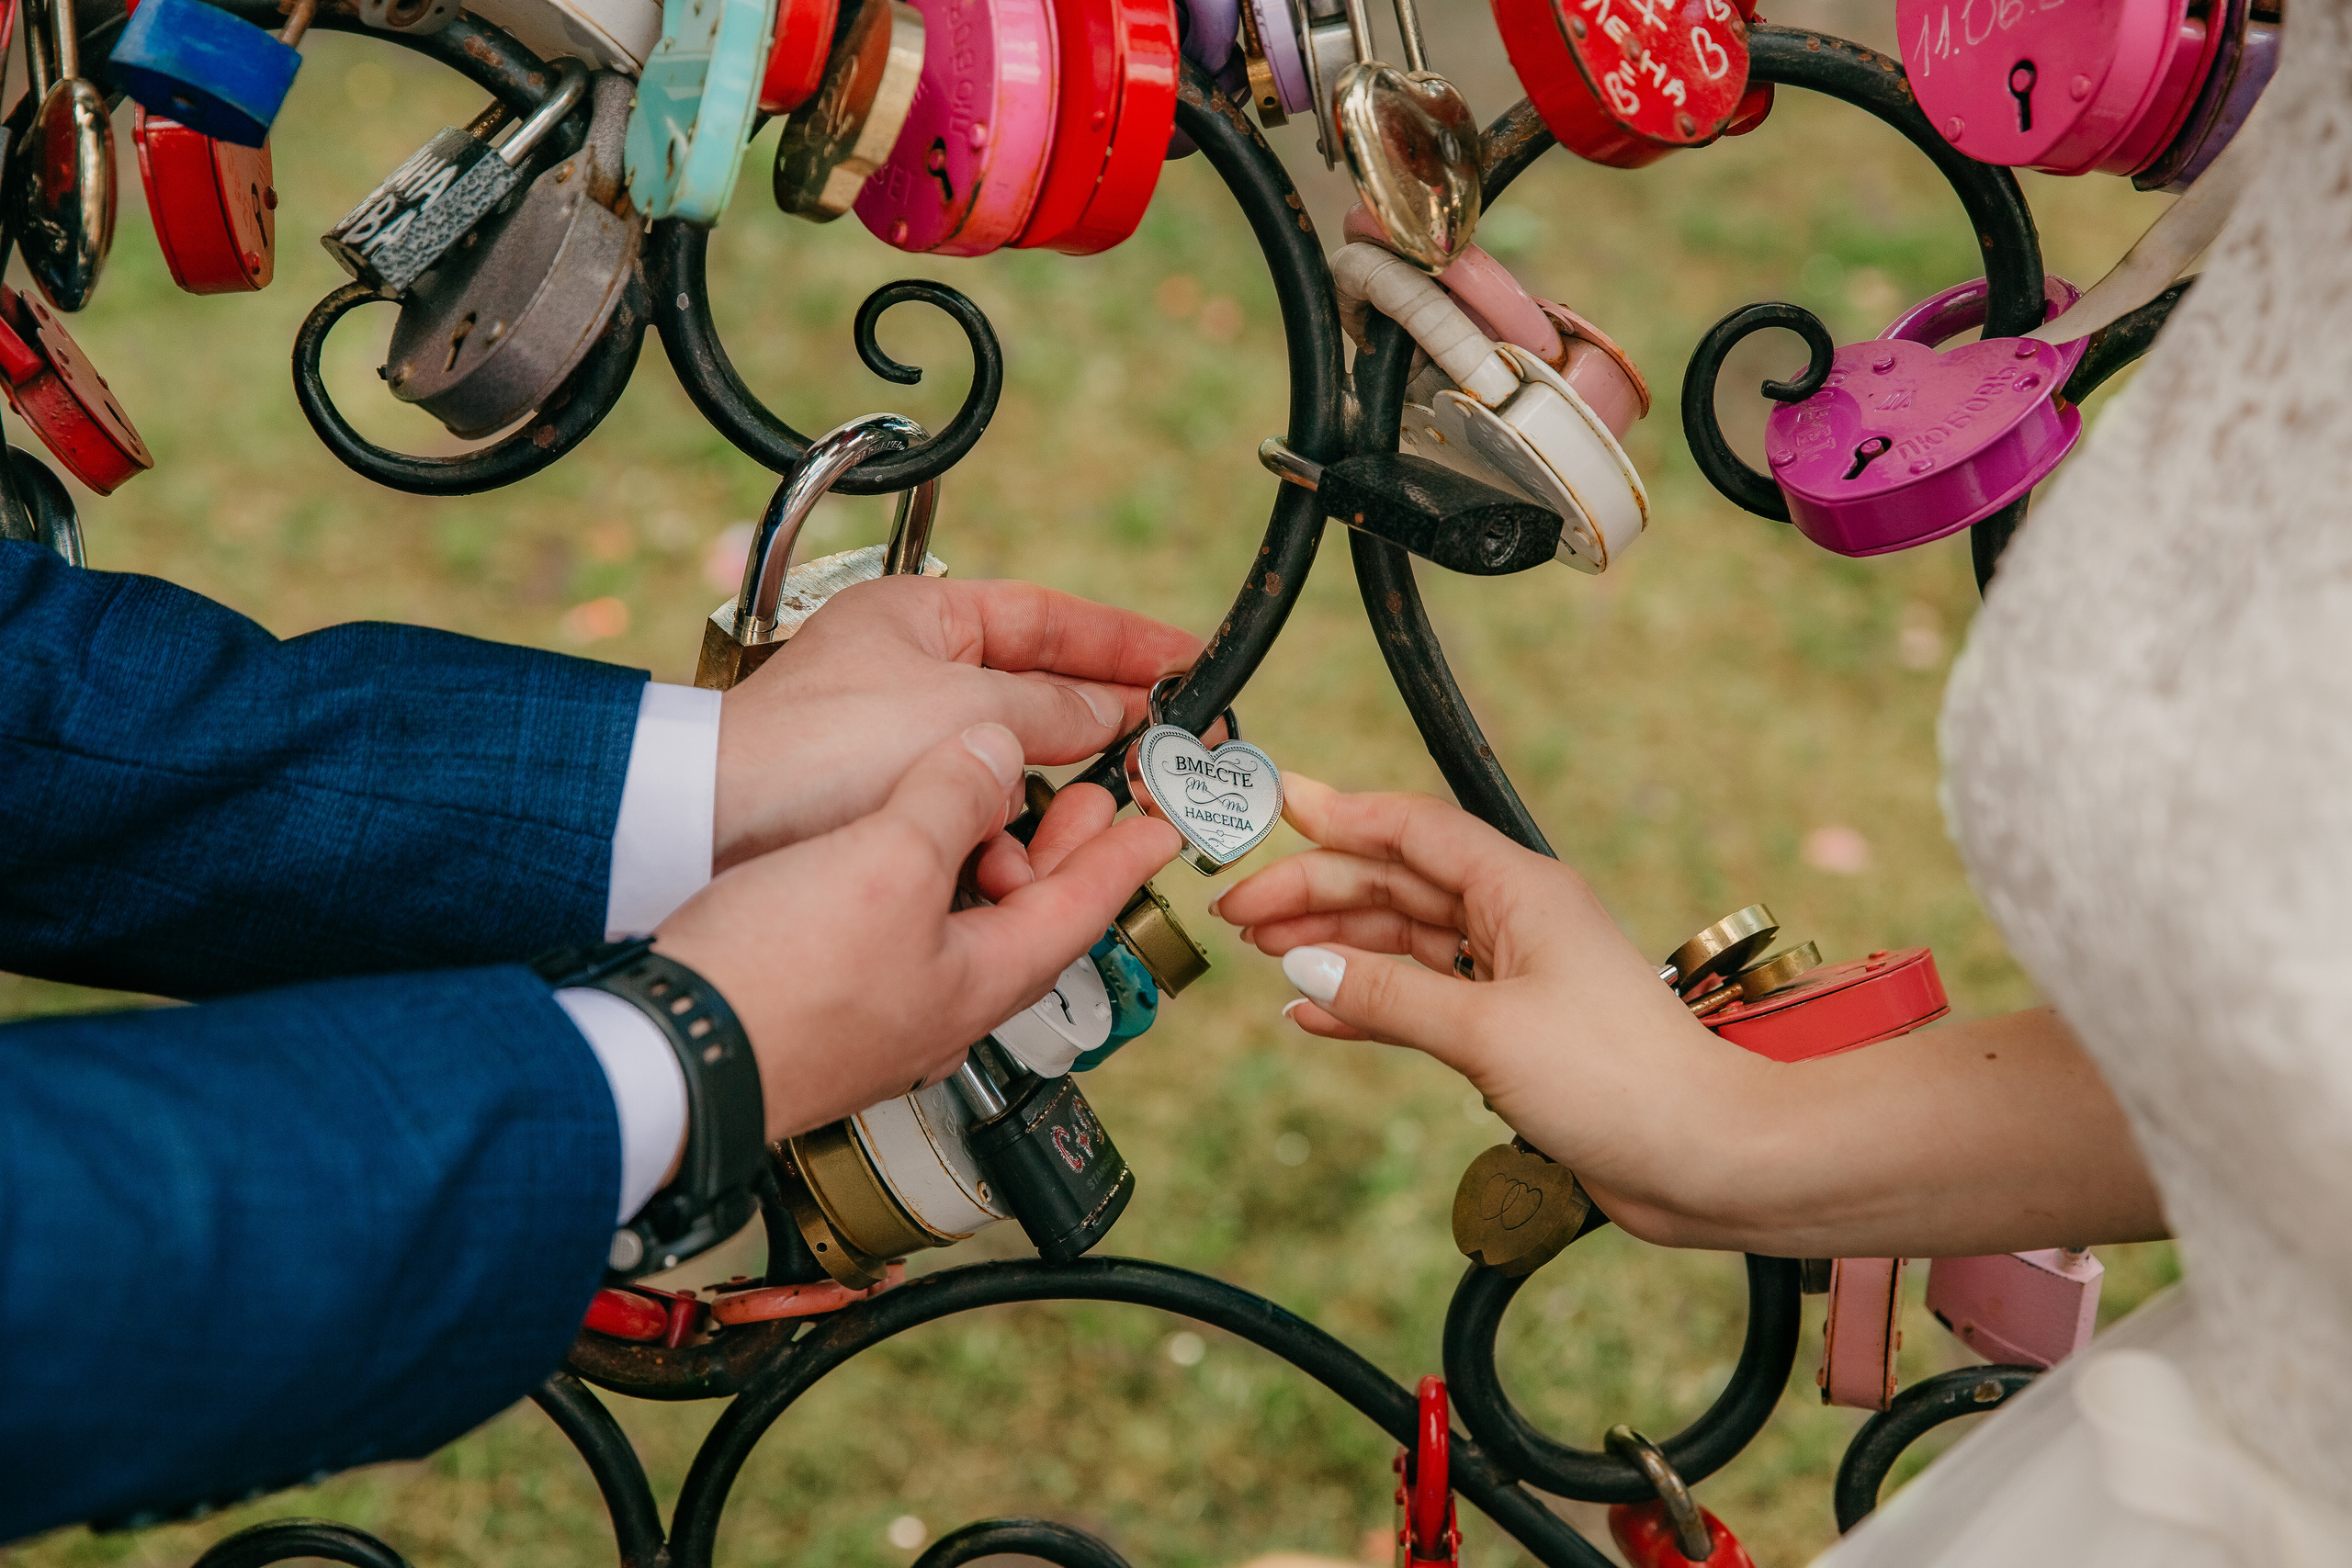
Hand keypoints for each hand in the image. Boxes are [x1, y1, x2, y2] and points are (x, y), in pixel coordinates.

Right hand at [658, 723, 1181, 1140]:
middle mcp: (942, 1012)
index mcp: (982, 982)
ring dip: (986, 869)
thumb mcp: (887, 862)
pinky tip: (893, 862)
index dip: (1126, 858)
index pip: (1083, 911)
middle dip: (1059, 855)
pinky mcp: (827, 1013)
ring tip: (985, 814)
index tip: (1164, 827)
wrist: (668, 1059)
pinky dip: (923, 892)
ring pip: (964, 934)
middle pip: (1029, 924)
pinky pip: (905, 944)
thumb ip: (950, 798)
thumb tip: (991, 751)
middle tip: (1084, 796)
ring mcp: (884, 1019)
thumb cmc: (780, 983)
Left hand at [714, 577, 1200, 869]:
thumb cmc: (814, 747)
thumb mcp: (961, 709)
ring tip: (1096, 807)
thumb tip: (1118, 709)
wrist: (717, 828)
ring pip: (1007, 763)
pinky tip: (1020, 854)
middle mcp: (909, 669)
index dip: (1125, 640)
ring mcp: (895, 738)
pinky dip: (1000, 832)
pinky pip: (970, 811)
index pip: (1048, 616)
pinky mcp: (885, 804)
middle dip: (1096, 725)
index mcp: (920, 614)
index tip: (1188, 661)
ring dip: (1044, 792)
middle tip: (1165, 744)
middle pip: (1034, 692)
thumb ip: (1053, 707)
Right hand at [1210, 775, 1747, 1241]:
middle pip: (1396, 884)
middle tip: (1239, 913)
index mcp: (1520, 889)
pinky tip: (1311, 1013)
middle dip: (1317, 892)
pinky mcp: (1511, 1031)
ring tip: (1263, 955)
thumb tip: (1303, 971)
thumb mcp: (1486, 1032)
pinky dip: (1364, 1003)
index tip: (1273, 805)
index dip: (1338, 814)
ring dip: (1334, 946)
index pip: (1410, 830)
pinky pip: (1419, 999)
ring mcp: (1512, 975)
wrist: (1705, 1155)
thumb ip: (1387, 998)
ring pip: (1402, 941)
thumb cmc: (1620, 1080)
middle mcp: (1515, 920)